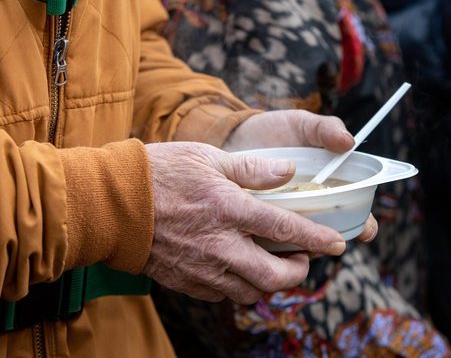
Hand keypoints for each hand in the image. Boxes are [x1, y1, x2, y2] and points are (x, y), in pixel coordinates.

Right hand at [143, 141, 346, 304]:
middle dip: (298, 271)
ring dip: (270, 281)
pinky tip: (238, 267)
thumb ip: (252, 168)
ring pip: (252, 291)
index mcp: (229, 209)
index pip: (286, 228)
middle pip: (275, 275)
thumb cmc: (159, 174)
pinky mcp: (187, 281)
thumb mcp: (207, 157)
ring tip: (272, 264)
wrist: (114, 205)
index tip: (337, 244)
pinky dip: (240, 285)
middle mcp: (221, 245)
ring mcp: (203, 268)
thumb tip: (287, 172)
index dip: (317, 238)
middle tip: (300, 257)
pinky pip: (225, 294)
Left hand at [223, 110, 377, 244]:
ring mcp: (284, 220)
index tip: (362, 229)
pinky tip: (261, 238)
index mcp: (329, 189)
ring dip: (298, 247)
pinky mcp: (258, 227)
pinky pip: (269, 244)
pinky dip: (269, 246)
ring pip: (300, 245)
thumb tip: (348, 142)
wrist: (236, 135)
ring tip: (288, 241)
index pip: (356, 214)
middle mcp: (310, 209)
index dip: (363, 225)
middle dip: (327, 244)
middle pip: (328, 237)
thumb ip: (325, 129)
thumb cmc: (276, 131)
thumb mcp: (302, 125)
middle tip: (317, 241)